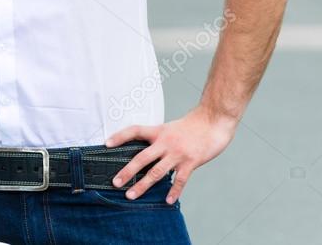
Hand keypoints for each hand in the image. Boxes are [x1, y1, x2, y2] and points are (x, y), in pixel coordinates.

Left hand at [104, 105, 237, 204]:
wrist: (214, 120)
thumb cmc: (193, 125)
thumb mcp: (171, 128)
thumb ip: (160, 140)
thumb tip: (149, 155)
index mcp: (159, 131)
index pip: (134, 131)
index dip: (120, 136)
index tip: (107, 144)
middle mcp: (165, 142)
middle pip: (141, 158)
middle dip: (127, 172)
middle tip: (115, 183)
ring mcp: (178, 153)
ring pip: (156, 172)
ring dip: (143, 185)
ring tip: (131, 195)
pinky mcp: (191, 162)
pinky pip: (180, 180)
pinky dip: (173, 191)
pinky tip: (167, 200)